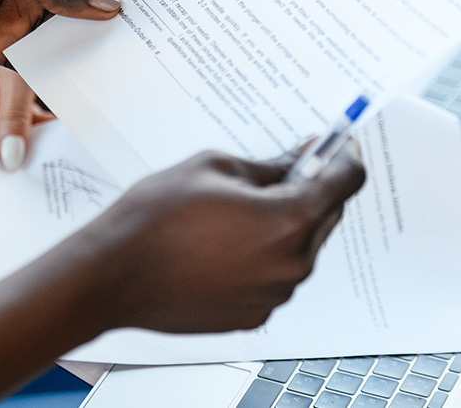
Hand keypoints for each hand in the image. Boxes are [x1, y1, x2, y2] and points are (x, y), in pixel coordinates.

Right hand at [0, 58, 52, 171]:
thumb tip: (11, 155)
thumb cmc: (14, 27)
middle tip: (18, 169)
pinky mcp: (6, 87)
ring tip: (42, 151)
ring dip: (20, 138)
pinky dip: (32, 124)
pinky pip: (15, 114)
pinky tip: (51, 132)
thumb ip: (13, 114)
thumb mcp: (13, 73)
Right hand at [88, 142, 364, 334]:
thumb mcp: (213, 167)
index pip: (346, 182)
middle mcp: (292, 265)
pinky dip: (261, 255)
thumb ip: (267, 166)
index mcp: (288, 222)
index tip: (337, 144)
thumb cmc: (156, 218)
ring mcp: (274, 295)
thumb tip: (296, 162)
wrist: (114, 274)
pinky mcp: (254, 314)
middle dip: (310, 188)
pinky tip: (223, 241)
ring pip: (299, 248)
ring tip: (236, 208)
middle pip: (326, 216)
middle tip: (283, 168)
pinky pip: (274, 275)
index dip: (344, 155)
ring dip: (283, 224)